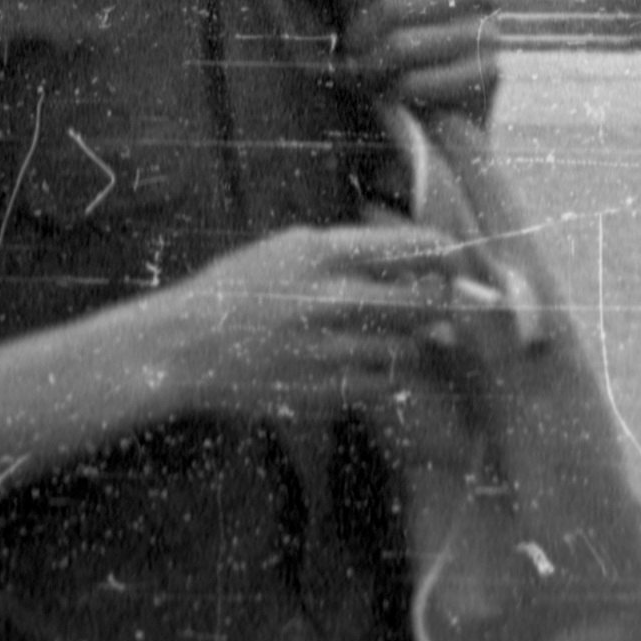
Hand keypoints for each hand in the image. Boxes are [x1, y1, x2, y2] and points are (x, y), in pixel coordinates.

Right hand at [120, 216, 482, 425]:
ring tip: (408, 333)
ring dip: (414, 342)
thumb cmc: (239, 288)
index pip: (405, 247)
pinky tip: (373, 363)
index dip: (442, 252)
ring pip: (404, 351)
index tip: (455, 257)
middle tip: (446, 301)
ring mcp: (325, 352)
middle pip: (417, 304)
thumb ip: (351, 253)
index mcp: (319, 255)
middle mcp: (327, 302)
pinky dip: (387, 375)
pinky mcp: (320, 393)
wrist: (185, 348)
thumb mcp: (289, 249)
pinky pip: (378, 387)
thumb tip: (415, 264)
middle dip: (441, 302)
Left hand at [334, 0, 505, 125]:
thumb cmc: (402, 48)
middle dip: (359, 36)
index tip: (347, 9)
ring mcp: (488, 32)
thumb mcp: (369, 10)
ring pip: (402, 45)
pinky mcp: (487, 75)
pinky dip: (392, 93)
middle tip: (350, 54)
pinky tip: (390, 95)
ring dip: (371, 68)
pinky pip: (416, 82)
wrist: (445, 113)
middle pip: (393, 5)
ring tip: (364, 76)